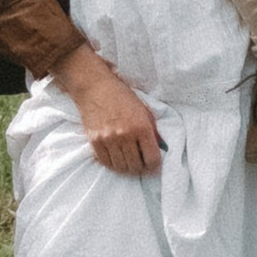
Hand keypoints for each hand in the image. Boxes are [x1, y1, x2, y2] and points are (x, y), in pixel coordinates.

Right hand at [64, 47, 160, 174]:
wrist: (95, 87)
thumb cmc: (122, 96)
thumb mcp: (143, 110)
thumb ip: (153, 131)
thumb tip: (161, 149)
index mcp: (141, 127)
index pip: (152, 159)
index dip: (156, 166)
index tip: (154, 165)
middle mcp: (125, 135)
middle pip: (137, 167)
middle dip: (142, 169)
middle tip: (142, 166)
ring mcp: (108, 139)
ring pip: (121, 168)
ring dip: (128, 169)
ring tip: (130, 163)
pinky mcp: (95, 141)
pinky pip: (106, 163)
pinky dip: (113, 165)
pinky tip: (117, 159)